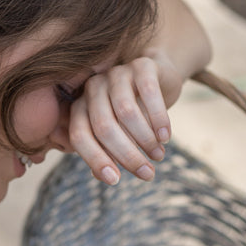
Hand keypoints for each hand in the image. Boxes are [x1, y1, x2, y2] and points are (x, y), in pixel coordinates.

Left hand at [68, 47, 182, 184]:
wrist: (158, 79)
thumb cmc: (132, 114)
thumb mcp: (117, 134)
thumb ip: (106, 153)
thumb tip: (104, 177)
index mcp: (80, 106)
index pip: (80, 135)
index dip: (95, 159)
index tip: (114, 180)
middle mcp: (93, 88)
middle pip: (104, 126)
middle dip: (127, 155)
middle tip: (146, 174)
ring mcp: (117, 74)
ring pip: (126, 112)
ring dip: (144, 140)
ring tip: (158, 156)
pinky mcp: (142, 65)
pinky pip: (149, 93)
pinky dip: (159, 119)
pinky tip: (165, 137)